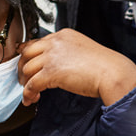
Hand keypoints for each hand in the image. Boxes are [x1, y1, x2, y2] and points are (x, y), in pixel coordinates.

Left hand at [17, 29, 135, 106]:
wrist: (112, 73)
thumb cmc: (103, 65)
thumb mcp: (81, 50)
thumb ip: (66, 52)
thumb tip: (55, 64)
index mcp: (63, 35)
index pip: (37, 42)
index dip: (28, 55)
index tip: (26, 64)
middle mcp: (55, 43)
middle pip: (27, 53)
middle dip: (22, 68)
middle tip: (24, 79)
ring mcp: (52, 56)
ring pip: (27, 69)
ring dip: (25, 82)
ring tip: (30, 92)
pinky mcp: (51, 72)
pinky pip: (32, 84)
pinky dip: (28, 93)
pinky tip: (30, 100)